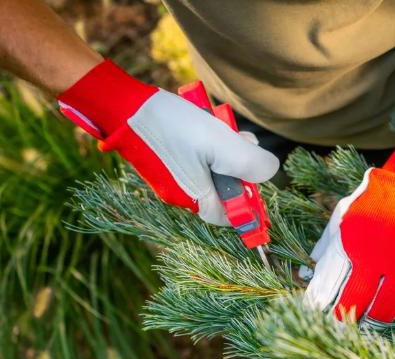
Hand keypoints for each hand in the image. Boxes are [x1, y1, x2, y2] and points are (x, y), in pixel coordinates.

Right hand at [56, 60, 278, 224]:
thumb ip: (252, 164)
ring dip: (226, 148)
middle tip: (242, 140)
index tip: (258, 180)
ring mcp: (172, 176)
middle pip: (225, 188)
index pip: (231, 215)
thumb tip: (270, 173)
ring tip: (222, 126)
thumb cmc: (173, 127)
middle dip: (239, 165)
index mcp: (194, 198)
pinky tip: (208, 122)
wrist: (125, 106)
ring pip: (214, 168)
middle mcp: (182, 193)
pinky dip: (209, 142)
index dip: (250, 201)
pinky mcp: (166, 159)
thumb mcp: (223, 144)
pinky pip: (198, 157)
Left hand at [303, 145, 394, 342]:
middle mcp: (372, 258)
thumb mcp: (340, 217)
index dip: (317, 306)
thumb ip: (324, 247)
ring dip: (374, 321)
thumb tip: (305, 275)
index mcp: (347, 244)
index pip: (326, 287)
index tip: (313, 316)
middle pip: (353, 304)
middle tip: (342, 324)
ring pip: (384, 309)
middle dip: (344, 319)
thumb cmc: (370, 202)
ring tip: (369, 323)